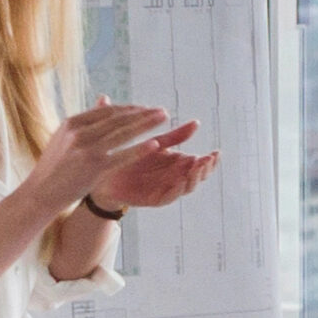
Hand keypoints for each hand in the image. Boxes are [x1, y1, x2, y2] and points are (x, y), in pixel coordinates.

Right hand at [32, 102, 177, 213]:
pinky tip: (155, 145)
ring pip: (122, 133)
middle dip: (143, 114)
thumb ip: (87, 120)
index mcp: (72, 123)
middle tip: (162, 112)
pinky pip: (121, 156)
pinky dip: (139, 149)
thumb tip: (105, 98)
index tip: (146, 109)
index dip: (130, 109)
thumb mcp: (65, 137)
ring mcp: (86, 149)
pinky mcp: (93, 167)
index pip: (107, 111)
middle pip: (118, 119)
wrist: (40, 192)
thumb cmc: (55, 166)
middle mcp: (79, 132)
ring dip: (146, 124)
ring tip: (164, 119)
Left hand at [90, 119, 218, 215]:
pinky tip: (180, 181)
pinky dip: (176, 190)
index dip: (210, 160)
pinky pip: (168, 196)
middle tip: (208, 159)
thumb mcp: (150, 141)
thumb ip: (170, 133)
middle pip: (197, 176)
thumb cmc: (125, 156)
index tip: (217, 152)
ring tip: (196, 167)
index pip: (199, 163)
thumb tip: (191, 119)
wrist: (101, 174)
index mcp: (175, 163)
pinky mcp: (152, 198)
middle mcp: (173, 177)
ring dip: (193, 178)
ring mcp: (164, 188)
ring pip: (186, 187)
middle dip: (205, 169)